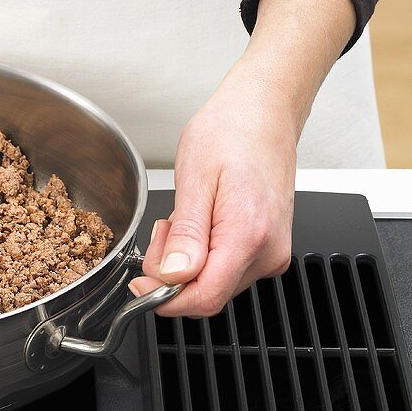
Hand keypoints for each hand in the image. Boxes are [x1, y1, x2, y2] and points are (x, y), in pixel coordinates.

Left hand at [128, 71, 297, 316]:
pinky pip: (227, 268)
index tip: (139, 284)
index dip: (164, 299)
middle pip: (207, 294)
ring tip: (181, 219)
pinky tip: (199, 223)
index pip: (203, 298)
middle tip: (161, 231)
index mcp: (248, 236)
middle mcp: (268, 252)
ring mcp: (271, 252)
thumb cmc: (232, 132)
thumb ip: (185, 235)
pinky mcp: (268, 247)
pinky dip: (203, 255)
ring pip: (215, 283)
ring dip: (186, 263)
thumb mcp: (194, 179)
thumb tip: (172, 276)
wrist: (265, 111)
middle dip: (171, 275)